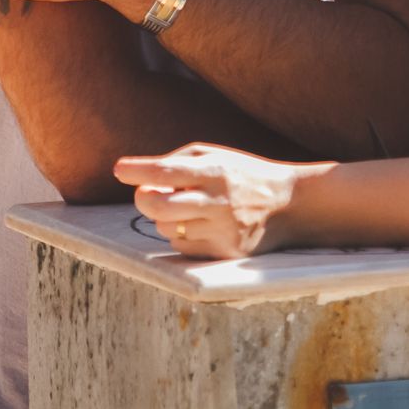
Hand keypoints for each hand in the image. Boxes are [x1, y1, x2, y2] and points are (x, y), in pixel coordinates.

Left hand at [114, 143, 321, 259]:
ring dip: (164, 218)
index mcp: (215, 170)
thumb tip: (140, 179)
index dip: (139, 171)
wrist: (289, 205)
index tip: (119, 169)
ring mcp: (222, 230)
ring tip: (184, 207)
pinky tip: (197, 224)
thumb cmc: (241, 174)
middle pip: (159, 206)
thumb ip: (178, 162)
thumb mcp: (215, 156)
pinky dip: (179, 235)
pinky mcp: (224, 253)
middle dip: (143, 199)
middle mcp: (218, 201)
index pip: (168, 171)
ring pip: (166, 228)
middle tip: (143, 194)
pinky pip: (181, 246)